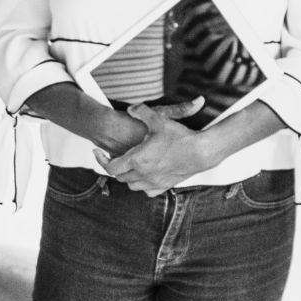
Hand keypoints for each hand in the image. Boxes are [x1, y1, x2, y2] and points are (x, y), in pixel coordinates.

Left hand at [95, 99, 210, 194]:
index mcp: (137, 159)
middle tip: (114, 157)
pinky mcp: (165, 186)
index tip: (98, 152)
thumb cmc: (181, 137)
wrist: (202, 152)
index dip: (102, 160)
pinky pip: (147, 191)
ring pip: (132, 185)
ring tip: (129, 165)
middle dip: (115, 166)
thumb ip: (142, 112)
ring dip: (127, 176)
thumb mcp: (159, 119)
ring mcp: (154, 182)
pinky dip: (142, 185)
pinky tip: (145, 175)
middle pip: (120, 176)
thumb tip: (130, 109)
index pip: (111, 167)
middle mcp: (143, 174)